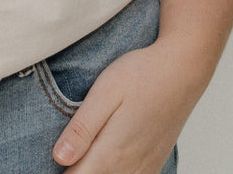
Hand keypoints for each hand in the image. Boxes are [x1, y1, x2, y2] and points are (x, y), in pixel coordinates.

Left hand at [51, 40, 208, 173]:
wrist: (181, 70)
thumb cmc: (140, 76)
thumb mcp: (104, 93)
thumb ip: (82, 128)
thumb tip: (59, 158)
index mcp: (112, 151)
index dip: (60, 171)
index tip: (50, 157)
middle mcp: (130, 167)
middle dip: (75, 170)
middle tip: (64, 150)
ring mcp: (145, 167)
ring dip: (94, 170)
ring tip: (81, 152)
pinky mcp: (154, 162)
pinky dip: (113, 172)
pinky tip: (106, 158)